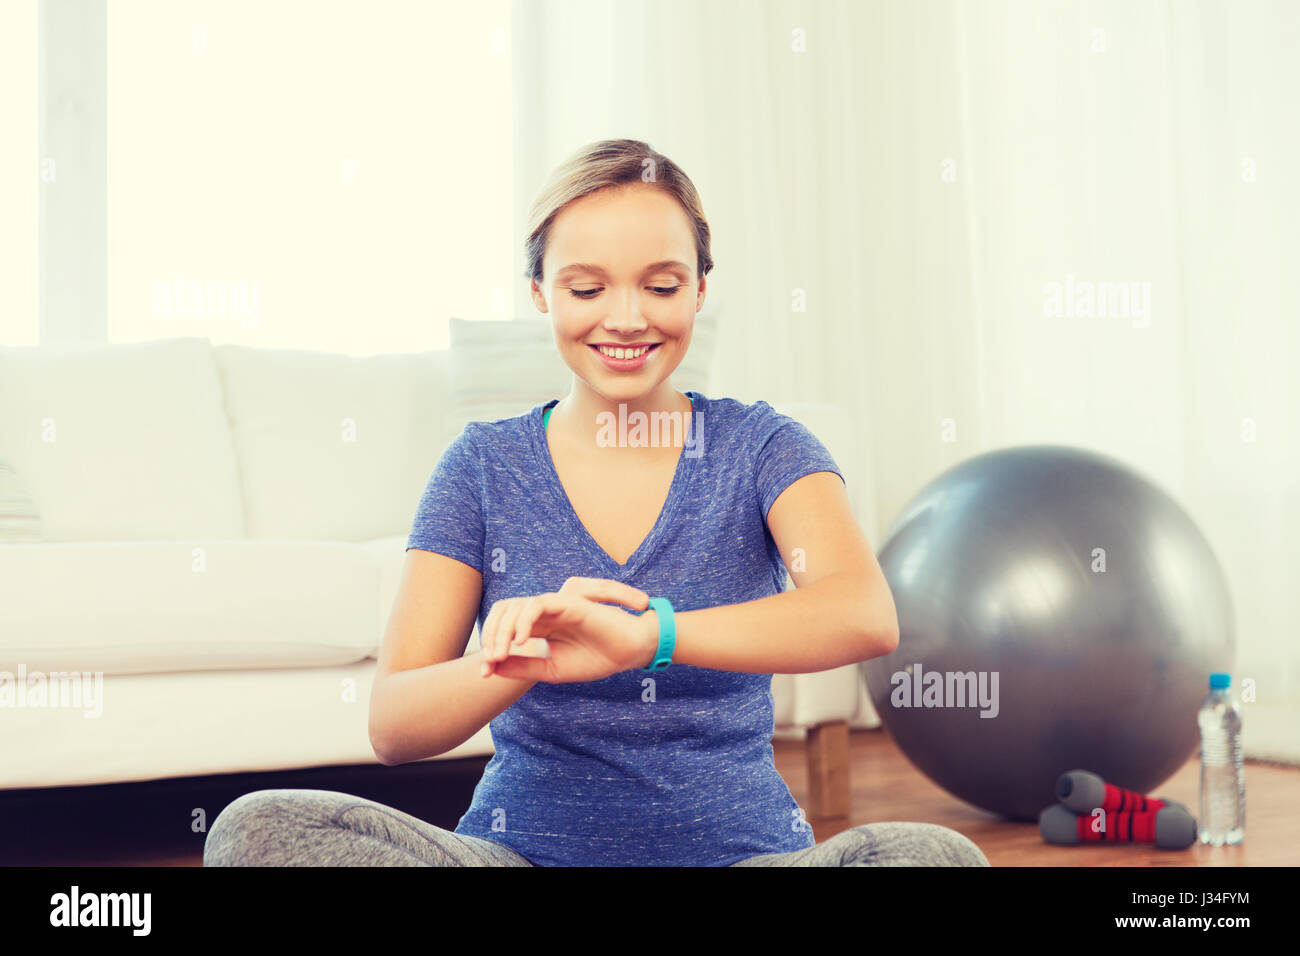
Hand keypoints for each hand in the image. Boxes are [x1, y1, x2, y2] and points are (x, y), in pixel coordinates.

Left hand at [479, 577, 656, 682]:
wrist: (628, 653)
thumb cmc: (594, 658)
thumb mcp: (550, 670)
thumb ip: (522, 667)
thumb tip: (491, 669)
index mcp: (538, 627)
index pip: (503, 627)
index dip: (489, 647)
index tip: (486, 674)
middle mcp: (542, 614)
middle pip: (503, 612)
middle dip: (490, 636)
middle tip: (490, 662)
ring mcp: (554, 606)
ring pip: (516, 607)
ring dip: (502, 631)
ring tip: (500, 655)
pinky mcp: (567, 602)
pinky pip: (537, 604)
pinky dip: (523, 621)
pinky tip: (521, 642)